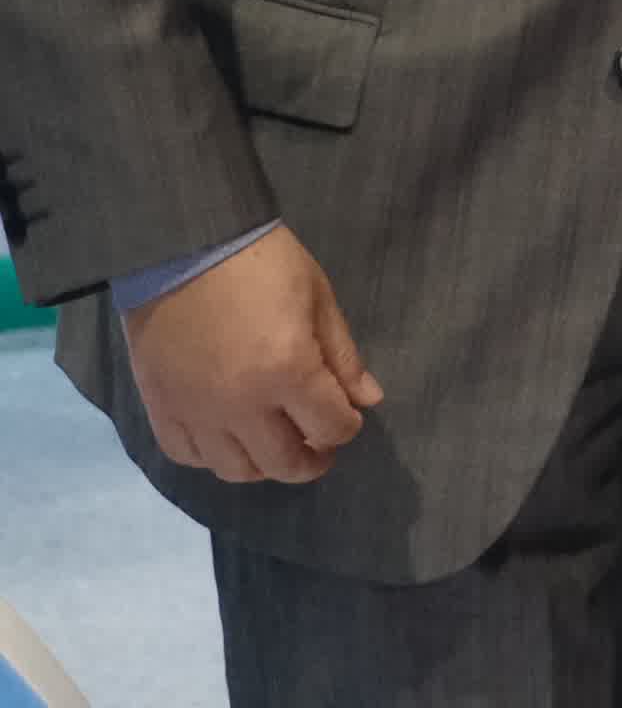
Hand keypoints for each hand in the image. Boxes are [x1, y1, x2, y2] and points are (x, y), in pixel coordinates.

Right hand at [123, 229, 382, 485]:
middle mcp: (240, 404)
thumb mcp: (318, 300)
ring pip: (234, 470)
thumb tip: (367, 400)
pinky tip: (227, 439)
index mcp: (287, 372)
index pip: (330, 428)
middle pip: (283, 463)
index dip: (347, 427)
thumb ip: (342, 357)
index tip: (348, 414)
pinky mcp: (160, 407)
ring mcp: (195, 411)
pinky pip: (186, 455)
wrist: (185, 246)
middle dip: (312, 460)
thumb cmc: (263, 264)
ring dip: (263, 465)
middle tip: (320, 447)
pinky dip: (211, 457)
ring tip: (276, 444)